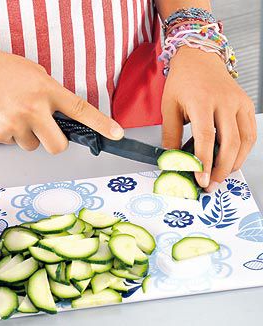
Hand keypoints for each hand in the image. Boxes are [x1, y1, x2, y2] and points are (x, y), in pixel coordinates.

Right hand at [0, 38, 123, 153]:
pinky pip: (12, 143)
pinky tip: (0, 116)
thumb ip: (50, 94)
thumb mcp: (33, 73)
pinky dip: (9, 134)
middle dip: (55, 142)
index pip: (80, 110)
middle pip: (57, 146)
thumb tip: (61, 116)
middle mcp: (33, 109)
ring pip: (32, 146)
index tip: (116, 134)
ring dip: (27, 135)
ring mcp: (14, 124)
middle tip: (45, 130)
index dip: (101, 125)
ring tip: (12, 113)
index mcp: (46, 90)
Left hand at [161, 47, 256, 190]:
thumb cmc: (183, 81)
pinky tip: (232, 159)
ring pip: (244, 140)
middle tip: (210, 184)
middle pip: (230, 143)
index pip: (205, 138)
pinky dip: (243, 150)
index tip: (200, 179)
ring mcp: (239, 102)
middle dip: (221, 169)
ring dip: (234, 163)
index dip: (204, 163)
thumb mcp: (168, 107)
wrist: (199, 58)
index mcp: (201, 101)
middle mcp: (224, 102)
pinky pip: (250, 132)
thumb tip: (171, 159)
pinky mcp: (246, 104)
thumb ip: (170, 134)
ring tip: (220, 176)